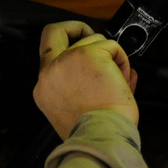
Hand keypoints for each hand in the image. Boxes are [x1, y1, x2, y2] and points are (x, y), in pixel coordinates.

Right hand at [34, 21, 138, 138]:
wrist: (102, 139)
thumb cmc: (95, 133)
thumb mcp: (75, 112)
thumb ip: (81, 87)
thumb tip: (112, 69)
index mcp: (45, 90)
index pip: (49, 57)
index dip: (69, 51)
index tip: (84, 54)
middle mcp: (50, 72)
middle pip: (54, 31)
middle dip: (76, 29)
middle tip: (97, 44)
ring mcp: (68, 60)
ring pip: (93, 39)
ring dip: (111, 58)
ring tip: (117, 82)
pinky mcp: (90, 55)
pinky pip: (112, 46)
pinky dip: (123, 61)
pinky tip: (122, 81)